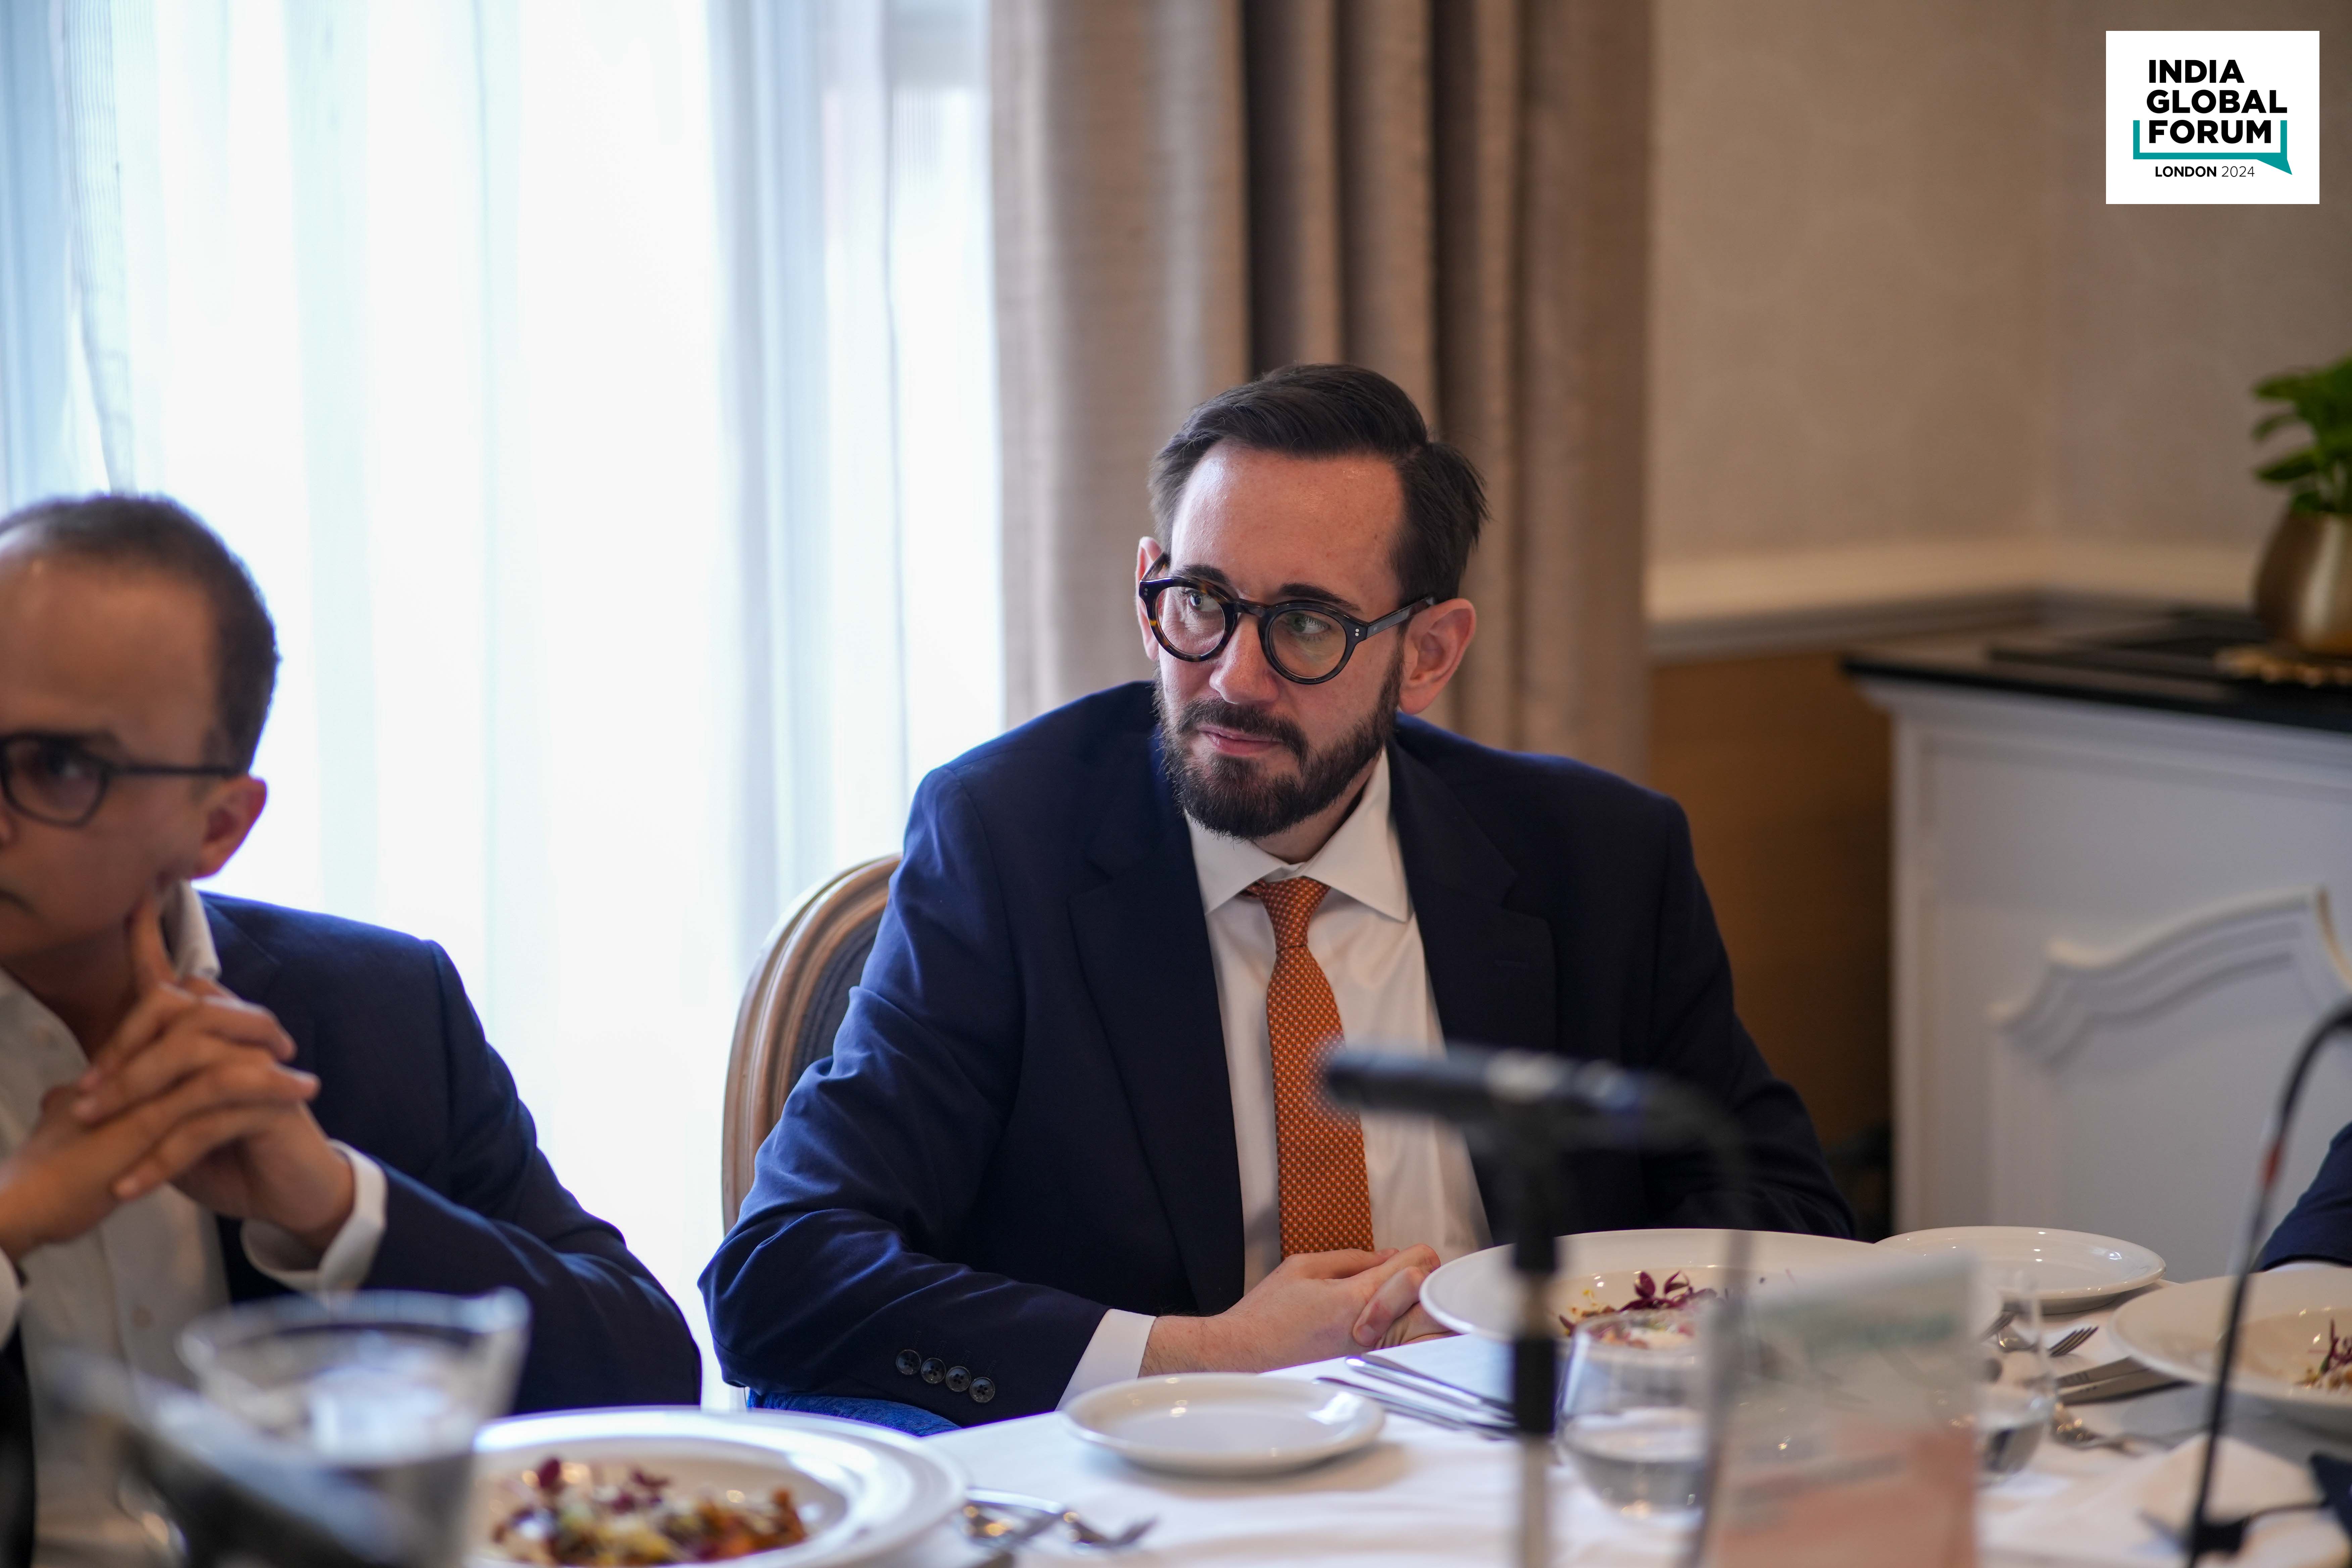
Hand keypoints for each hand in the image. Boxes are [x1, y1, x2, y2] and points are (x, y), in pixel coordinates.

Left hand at [68, 893, 353, 1252]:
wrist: (291, 1194)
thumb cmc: (229, 1155)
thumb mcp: (169, 1122)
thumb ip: (135, 1096)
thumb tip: (67, 1093)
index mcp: (217, 1036)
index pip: (178, 987)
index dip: (155, 941)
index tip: (136, 898)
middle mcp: (244, 1040)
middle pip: (181, 1015)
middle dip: (124, 1053)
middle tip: (83, 1099)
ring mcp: (265, 1068)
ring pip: (194, 1062)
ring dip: (137, 1099)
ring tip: (96, 1134)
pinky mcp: (275, 1106)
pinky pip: (206, 1122)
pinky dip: (160, 1158)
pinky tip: (130, 1187)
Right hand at [1140, 1244, 1441, 1374]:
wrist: (1241, 1358)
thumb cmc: (1266, 1314)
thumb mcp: (1303, 1267)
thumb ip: (1351, 1259)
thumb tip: (1388, 1255)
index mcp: (1356, 1297)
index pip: (1416, 1265)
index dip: (1417, 1254)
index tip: (1410, 1255)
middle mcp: (1371, 1330)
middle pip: (1431, 1301)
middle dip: (1426, 1285)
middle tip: (1413, 1280)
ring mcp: (1371, 1356)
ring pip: (1423, 1330)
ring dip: (1419, 1312)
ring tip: (1404, 1305)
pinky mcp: (1365, 1373)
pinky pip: (1403, 1350)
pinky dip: (1405, 1337)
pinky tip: (1390, 1328)